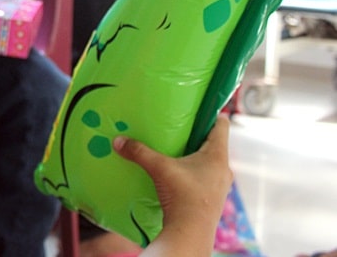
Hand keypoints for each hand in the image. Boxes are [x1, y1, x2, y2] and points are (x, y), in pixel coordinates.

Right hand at [113, 115, 232, 253]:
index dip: (211, 114)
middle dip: (196, 136)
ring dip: (193, 157)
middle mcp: (223, 169)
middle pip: (213, 144)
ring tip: (173, 152)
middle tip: (177, 129)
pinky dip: (191, 173)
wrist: (189, 234)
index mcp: (217, 156)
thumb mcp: (159, 168)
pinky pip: (203, 178)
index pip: (222, 125)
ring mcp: (219, 186)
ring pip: (209, 163)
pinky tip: (174, 175)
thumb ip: (139, 152)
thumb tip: (118, 140)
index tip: (196, 108)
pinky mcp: (211, 199)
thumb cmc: (182, 197)